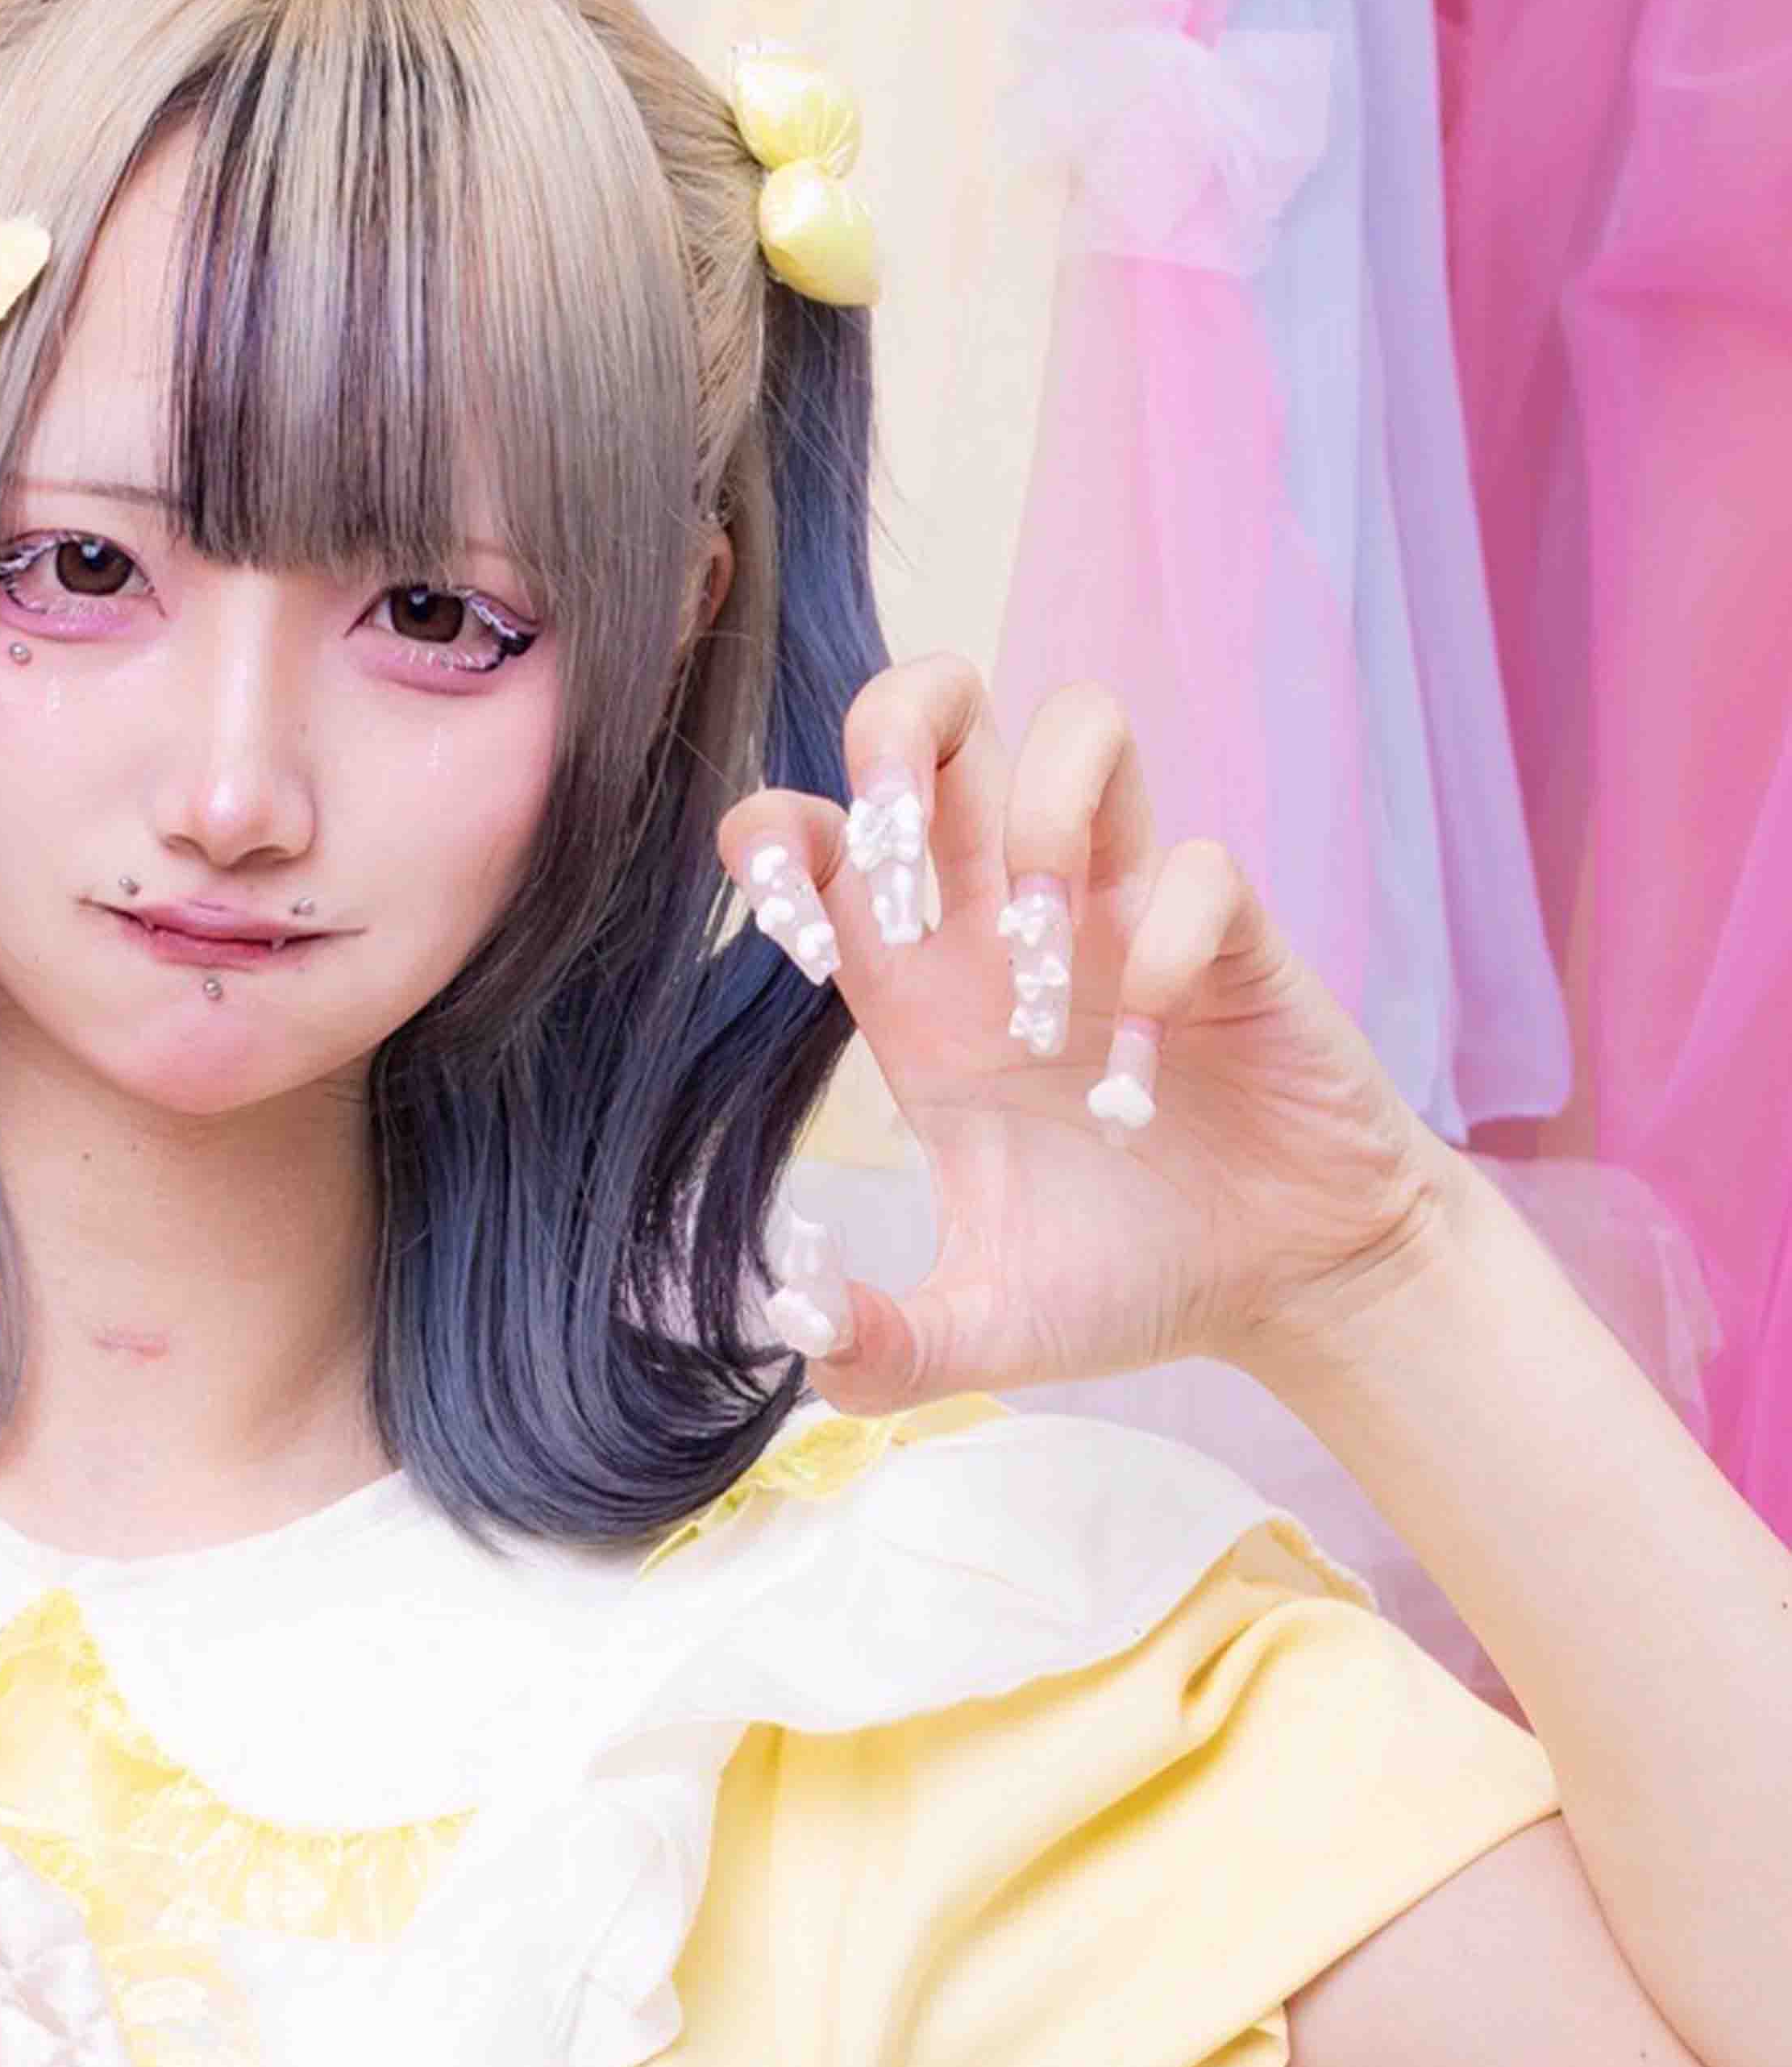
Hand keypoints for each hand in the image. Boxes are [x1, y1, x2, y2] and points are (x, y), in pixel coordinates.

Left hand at [717, 659, 1456, 1407]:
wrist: (1284, 1288)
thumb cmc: (1128, 1277)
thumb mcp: (981, 1332)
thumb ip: (876, 1349)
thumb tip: (788, 1329)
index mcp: (923, 988)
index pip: (824, 834)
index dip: (782, 836)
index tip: (795, 929)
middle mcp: (1013, 922)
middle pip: (937, 716)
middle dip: (897, 744)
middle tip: (908, 887)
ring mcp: (1128, 912)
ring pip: (1078, 725)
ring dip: (1043, 824)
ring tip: (1045, 972)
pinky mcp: (1235, 935)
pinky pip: (1200, 866)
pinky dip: (1167, 948)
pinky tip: (1150, 1066)